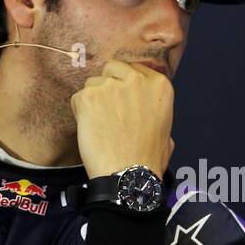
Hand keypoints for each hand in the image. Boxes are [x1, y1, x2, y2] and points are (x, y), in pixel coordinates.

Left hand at [70, 60, 174, 179]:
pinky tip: (91, 131)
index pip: (134, 69)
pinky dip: (80, 113)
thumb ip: (156, 111)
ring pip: (93, 83)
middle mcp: (137, 79)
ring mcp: (111, 86)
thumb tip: (147, 112)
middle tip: (109, 111)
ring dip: (93, 101)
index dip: (126, 84)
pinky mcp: (89, 97)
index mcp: (159, 85)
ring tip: (100, 126)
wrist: (129, 175)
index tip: (123, 101)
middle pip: (112, 68)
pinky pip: (78, 98)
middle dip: (108, 85)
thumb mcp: (167, 130)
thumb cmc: (149, 159)